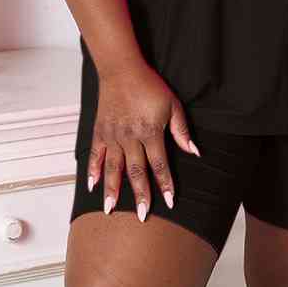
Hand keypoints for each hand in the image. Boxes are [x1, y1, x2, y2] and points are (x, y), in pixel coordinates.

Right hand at [84, 59, 199, 219]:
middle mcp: (130, 137)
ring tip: (111, 210)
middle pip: (136, 172)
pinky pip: (95, 155)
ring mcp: (112, 136)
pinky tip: (92, 186)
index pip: (160, 164)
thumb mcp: (173, 106)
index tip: (169, 202)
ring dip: (112, 190)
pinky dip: (93, 171)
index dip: (165, 184)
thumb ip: (182, 131)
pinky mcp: (100, 131)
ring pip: (113, 168)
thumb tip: (194, 152)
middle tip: (141, 216)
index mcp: (150, 132)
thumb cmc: (150, 86)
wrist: (122, 69)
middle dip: (140, 195)